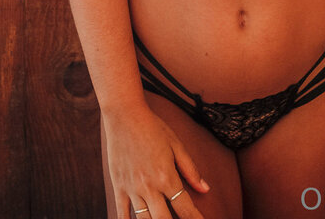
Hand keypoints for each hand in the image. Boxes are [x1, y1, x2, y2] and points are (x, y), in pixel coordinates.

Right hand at [102, 103, 209, 218]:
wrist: (125, 114)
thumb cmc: (153, 127)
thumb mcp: (176, 144)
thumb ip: (190, 169)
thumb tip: (206, 189)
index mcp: (167, 177)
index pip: (185, 209)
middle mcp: (149, 186)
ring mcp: (132, 188)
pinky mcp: (118, 186)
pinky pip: (122, 214)